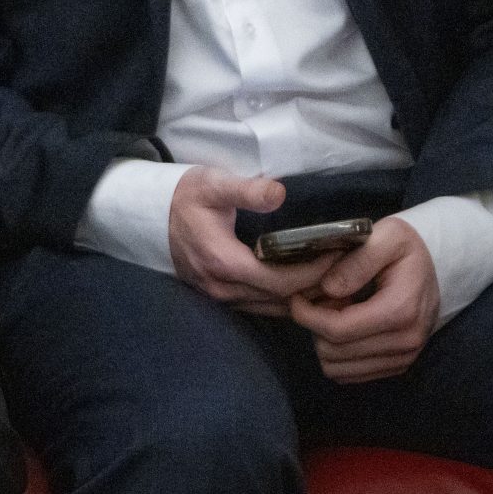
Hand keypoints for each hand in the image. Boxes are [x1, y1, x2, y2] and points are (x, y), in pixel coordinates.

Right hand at [166, 167, 344, 316]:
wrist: (147, 215)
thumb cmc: (184, 196)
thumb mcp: (213, 184)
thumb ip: (247, 190)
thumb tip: (279, 193)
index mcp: (224, 262)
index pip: (280, 281)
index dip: (313, 273)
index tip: (337, 255)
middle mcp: (222, 287)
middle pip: (280, 300)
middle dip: (314, 286)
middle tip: (344, 266)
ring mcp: (219, 296)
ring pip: (271, 309)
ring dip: (301, 298)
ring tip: (329, 278)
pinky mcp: (218, 296)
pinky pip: (259, 308)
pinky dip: (283, 300)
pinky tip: (302, 286)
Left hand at [289, 214, 441, 382]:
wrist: (435, 267)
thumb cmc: (406, 248)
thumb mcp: (387, 236)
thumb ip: (357, 260)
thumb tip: (329, 289)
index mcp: (401, 310)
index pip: (338, 329)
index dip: (307, 316)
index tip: (296, 298)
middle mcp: (405, 342)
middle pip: (334, 352)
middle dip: (315, 327)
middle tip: (320, 301)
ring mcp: (403, 358)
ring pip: (338, 369)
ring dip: (325, 343)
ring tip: (334, 313)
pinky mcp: (397, 366)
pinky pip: (351, 375)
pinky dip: (338, 354)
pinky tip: (345, 327)